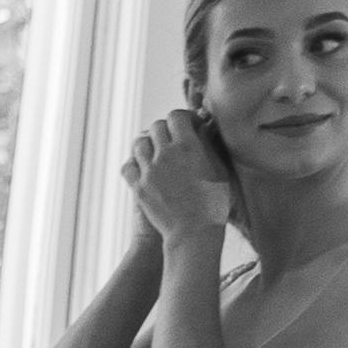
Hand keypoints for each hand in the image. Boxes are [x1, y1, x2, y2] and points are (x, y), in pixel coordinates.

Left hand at [124, 108, 236, 247]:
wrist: (193, 231)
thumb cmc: (214, 202)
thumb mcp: (219, 169)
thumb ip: (209, 145)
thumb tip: (205, 126)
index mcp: (189, 146)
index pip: (176, 116)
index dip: (182, 118)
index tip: (189, 125)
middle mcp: (165, 155)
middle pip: (156, 126)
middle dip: (165, 129)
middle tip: (173, 138)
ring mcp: (149, 171)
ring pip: (139, 143)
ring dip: (148, 144)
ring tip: (157, 152)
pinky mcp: (138, 187)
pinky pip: (127, 165)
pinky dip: (134, 163)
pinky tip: (144, 168)